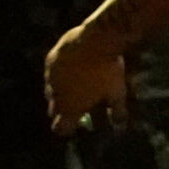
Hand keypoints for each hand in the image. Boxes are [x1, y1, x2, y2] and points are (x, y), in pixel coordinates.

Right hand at [43, 22, 127, 136]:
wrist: (96, 40)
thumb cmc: (108, 70)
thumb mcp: (117, 93)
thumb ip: (116, 112)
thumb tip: (119, 126)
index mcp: (69, 108)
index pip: (59, 128)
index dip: (66, 128)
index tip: (76, 123)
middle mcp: (55, 95)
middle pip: (53, 111)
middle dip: (63, 110)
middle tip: (79, 103)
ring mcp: (50, 77)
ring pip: (51, 91)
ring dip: (61, 92)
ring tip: (78, 83)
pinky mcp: (50, 60)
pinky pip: (51, 72)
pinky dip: (59, 74)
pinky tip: (73, 67)